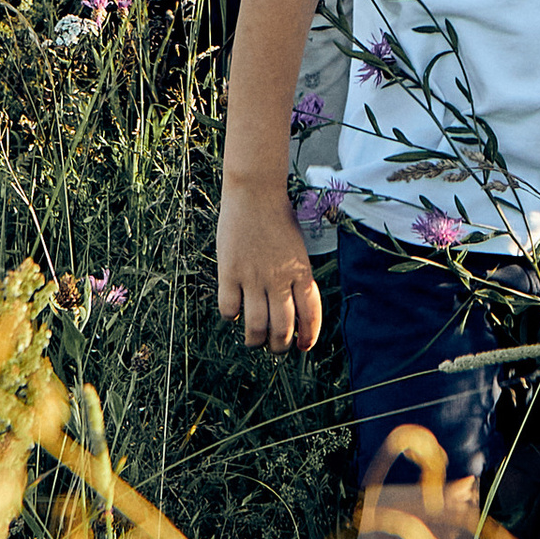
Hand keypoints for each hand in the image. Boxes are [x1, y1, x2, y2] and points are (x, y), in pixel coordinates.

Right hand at [218, 182, 322, 352]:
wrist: (255, 191)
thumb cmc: (278, 217)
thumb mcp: (297, 248)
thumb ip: (296, 276)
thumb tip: (293, 307)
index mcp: (300, 271)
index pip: (310, 315)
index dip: (308, 336)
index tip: (303, 346)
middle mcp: (279, 278)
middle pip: (282, 328)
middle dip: (280, 346)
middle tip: (275, 347)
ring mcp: (253, 276)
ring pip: (256, 326)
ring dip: (255, 340)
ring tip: (253, 340)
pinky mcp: (229, 272)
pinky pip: (229, 308)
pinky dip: (231, 316)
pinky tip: (233, 311)